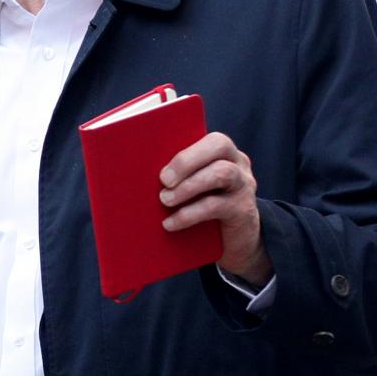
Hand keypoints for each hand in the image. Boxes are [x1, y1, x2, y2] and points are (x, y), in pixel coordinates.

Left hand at [160, 132, 268, 285]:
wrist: (235, 242)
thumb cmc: (201, 208)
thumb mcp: (187, 189)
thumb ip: (172, 177)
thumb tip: (133, 176)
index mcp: (219, 150)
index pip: (204, 133)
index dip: (181, 141)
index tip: (153, 151)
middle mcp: (236, 161)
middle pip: (218, 145)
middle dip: (187, 160)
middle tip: (163, 179)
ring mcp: (244, 184)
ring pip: (222, 173)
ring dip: (188, 186)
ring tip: (164, 200)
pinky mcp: (244, 210)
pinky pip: (217, 206)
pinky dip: (189, 214)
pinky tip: (169, 223)